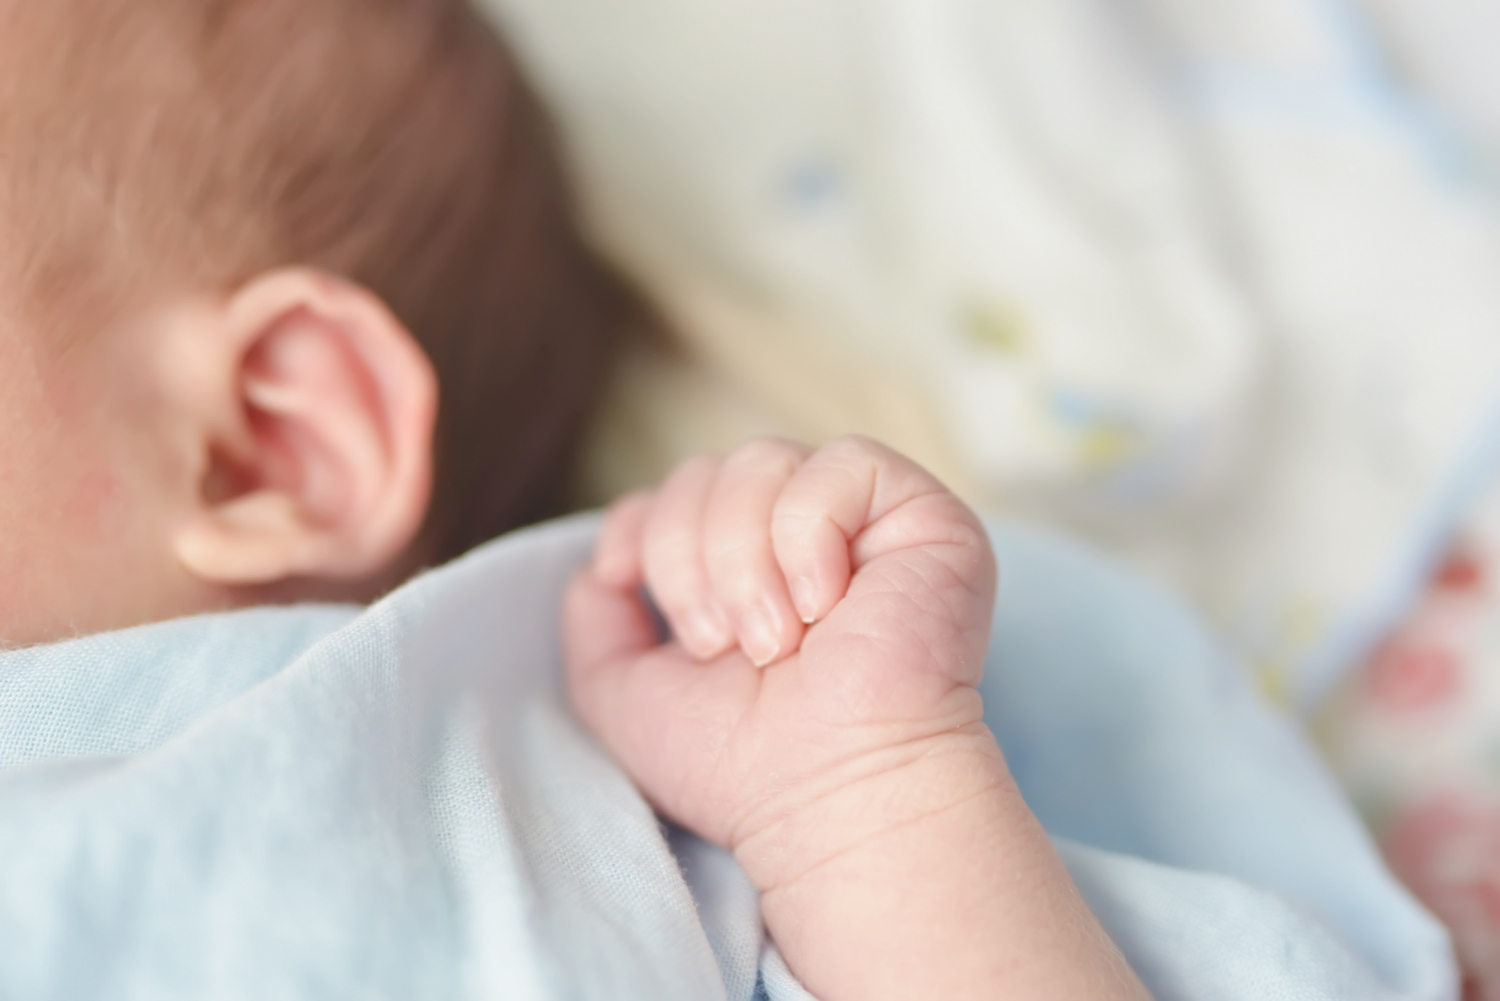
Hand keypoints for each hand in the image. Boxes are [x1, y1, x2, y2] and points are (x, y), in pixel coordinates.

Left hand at [562, 435, 997, 885]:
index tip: (640, 592)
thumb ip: (595, 621)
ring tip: (775, 641)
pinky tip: (825, 606)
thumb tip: (605, 560)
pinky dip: (809, 536)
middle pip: (708, 469)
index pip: (679, 487)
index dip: (646, 529)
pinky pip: (842, 464)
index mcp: (746, 563)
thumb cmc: (740, 761)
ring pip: (762, 460)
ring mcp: (864, 519)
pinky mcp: (924, 515)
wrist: (829, 794)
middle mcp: (803, 533)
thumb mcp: (623, 694)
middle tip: (724, 646)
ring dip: (745, 560)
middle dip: (690, 560)